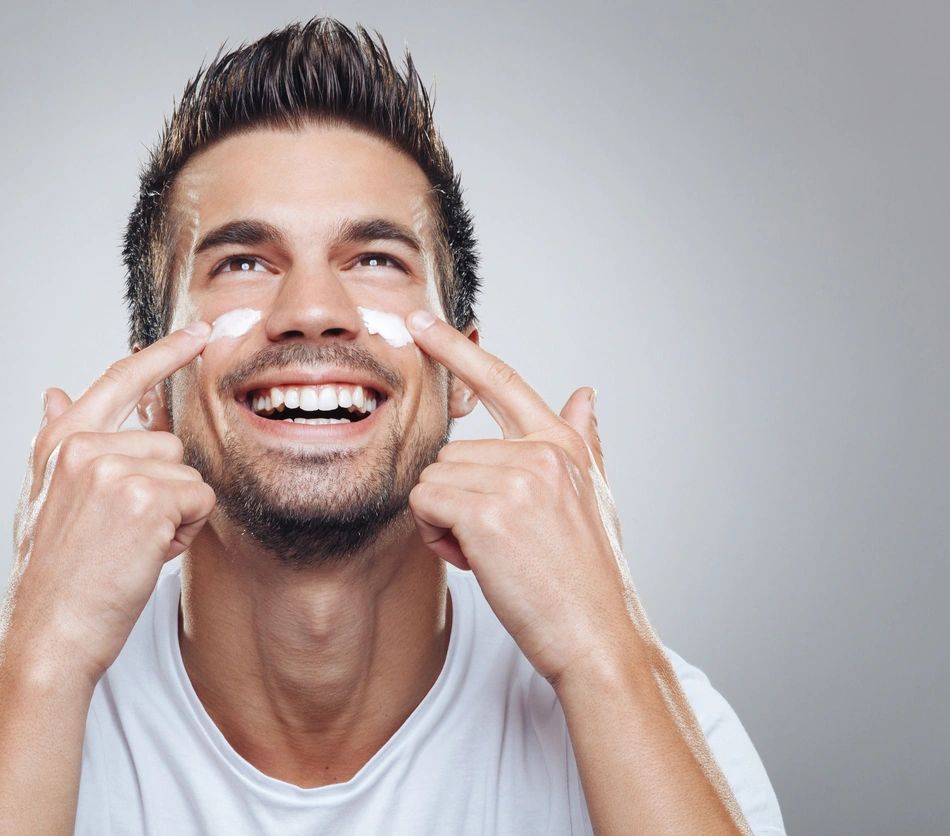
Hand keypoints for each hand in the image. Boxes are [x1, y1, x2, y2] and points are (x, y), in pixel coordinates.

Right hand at [1, 321, 215, 685]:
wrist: (46, 635)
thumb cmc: (51, 577)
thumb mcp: (40, 500)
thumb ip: (56, 444)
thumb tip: (53, 391)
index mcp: (58, 443)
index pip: (116, 381)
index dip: (161, 354)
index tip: (197, 334)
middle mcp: (82, 446)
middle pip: (167, 444)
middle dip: (163, 489)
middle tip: (125, 535)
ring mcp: (113, 468)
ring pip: (186, 474)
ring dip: (174, 514)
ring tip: (130, 548)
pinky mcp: (146, 497)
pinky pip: (199, 500)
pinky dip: (184, 532)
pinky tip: (146, 555)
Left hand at [405, 310, 648, 686]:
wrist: (598, 636)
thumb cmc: (590, 576)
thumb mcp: (596, 498)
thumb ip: (583, 442)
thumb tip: (586, 392)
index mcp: (563, 443)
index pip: (502, 381)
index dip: (456, 348)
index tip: (418, 319)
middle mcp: (541, 451)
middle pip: (450, 454)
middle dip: (456, 500)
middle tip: (495, 541)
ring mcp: (516, 478)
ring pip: (433, 480)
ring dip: (445, 522)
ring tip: (492, 554)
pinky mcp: (487, 512)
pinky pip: (424, 504)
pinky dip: (436, 536)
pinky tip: (475, 561)